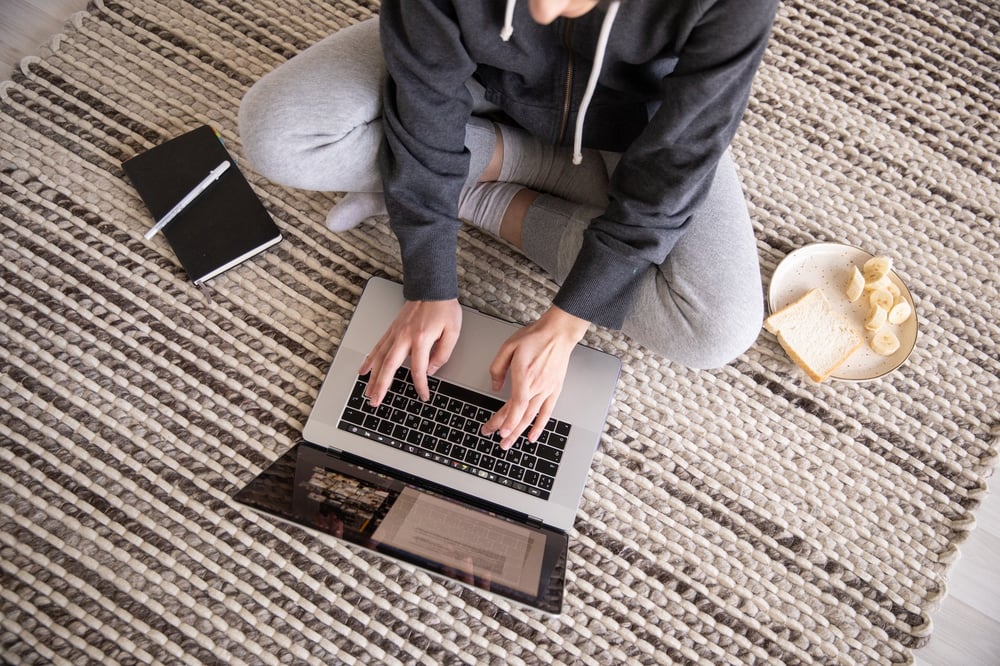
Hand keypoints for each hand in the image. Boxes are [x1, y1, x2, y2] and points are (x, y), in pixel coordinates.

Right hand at [359, 299, 461, 405]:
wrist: (432, 288)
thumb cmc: (443, 308)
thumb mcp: (452, 332)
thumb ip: (442, 354)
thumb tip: (431, 370)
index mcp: (421, 339)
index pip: (418, 369)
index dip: (421, 385)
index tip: (423, 395)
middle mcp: (404, 337)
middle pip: (389, 367)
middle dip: (382, 386)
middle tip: (376, 402)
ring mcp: (395, 333)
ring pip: (379, 359)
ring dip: (372, 378)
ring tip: (368, 392)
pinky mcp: (391, 330)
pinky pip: (377, 347)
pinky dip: (369, 360)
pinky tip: (363, 371)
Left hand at [482, 306, 588, 448]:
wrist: (558, 333)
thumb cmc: (535, 337)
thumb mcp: (508, 347)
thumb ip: (498, 368)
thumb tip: (495, 386)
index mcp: (525, 375)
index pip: (516, 405)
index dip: (507, 420)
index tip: (498, 431)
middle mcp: (537, 386)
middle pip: (521, 414)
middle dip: (508, 430)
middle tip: (497, 440)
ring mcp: (547, 389)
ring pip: (532, 417)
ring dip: (520, 432)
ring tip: (509, 442)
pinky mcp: (554, 390)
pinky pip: (547, 412)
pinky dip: (540, 426)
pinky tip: (532, 437)